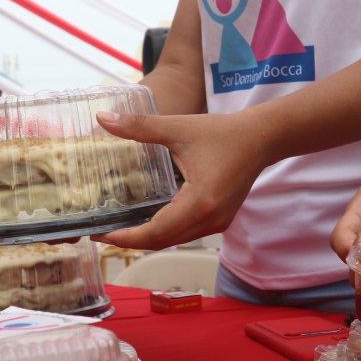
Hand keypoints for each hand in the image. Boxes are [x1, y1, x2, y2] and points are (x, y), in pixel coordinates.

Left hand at [94, 110, 268, 249]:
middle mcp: (210, 219)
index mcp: (199, 202)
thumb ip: (139, 126)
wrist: (260, 138)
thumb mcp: (178, 127)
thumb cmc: (221, 132)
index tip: (100, 233)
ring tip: (119, 228)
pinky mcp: (221, 220)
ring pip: (175, 240)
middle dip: (131, 240)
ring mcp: (218, 223)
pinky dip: (165, 231)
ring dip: (148, 237)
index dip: (126, 237)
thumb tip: (103, 119)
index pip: (156, 232)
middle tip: (101, 232)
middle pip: (163, 241)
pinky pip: (186, 233)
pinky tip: (147, 220)